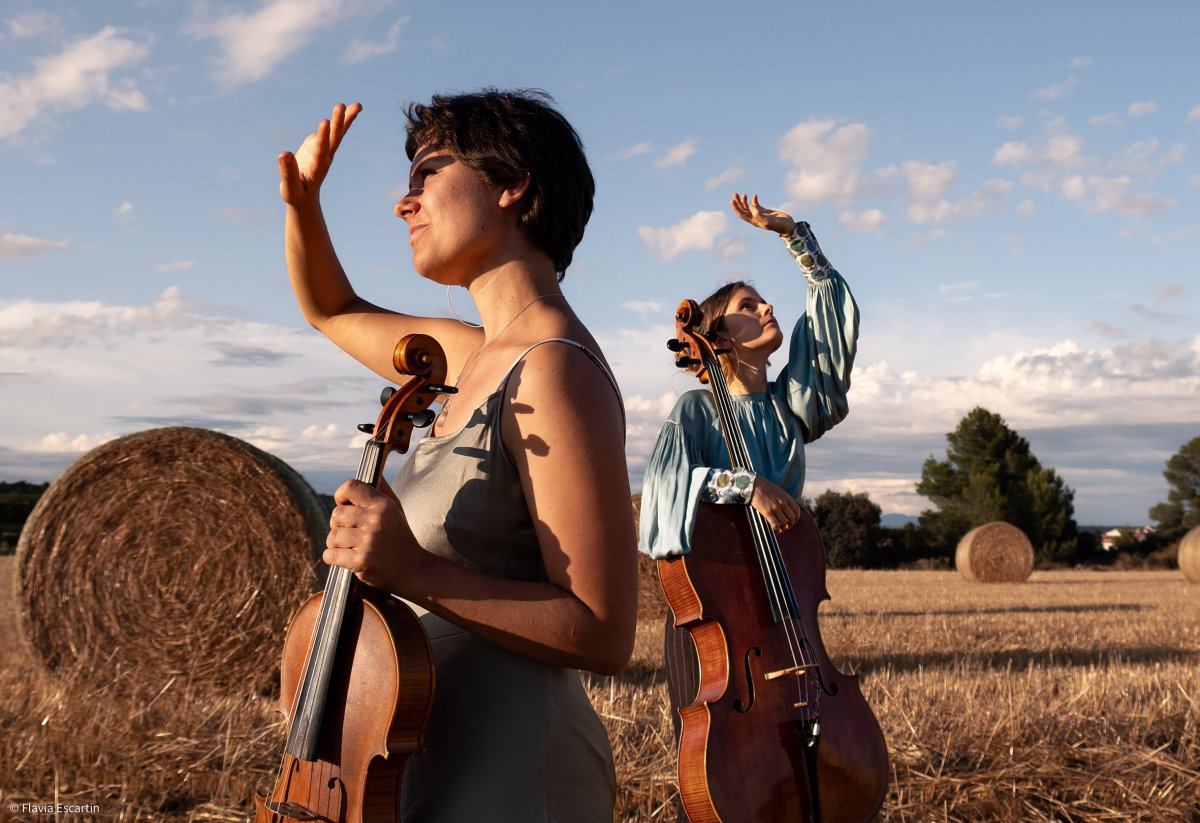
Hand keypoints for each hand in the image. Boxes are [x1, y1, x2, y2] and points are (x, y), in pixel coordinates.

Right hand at [278, 102, 361, 207]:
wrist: (306, 196)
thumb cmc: (296, 194)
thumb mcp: (290, 189)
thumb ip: (288, 173)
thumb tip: (284, 154)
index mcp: (317, 168)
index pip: (321, 151)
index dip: (323, 137)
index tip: (324, 123)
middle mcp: (324, 157)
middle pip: (333, 139)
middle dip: (337, 123)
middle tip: (342, 106)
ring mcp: (324, 150)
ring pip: (337, 133)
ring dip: (345, 119)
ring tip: (358, 105)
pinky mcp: (320, 144)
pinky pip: (332, 130)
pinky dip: (340, 119)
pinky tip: (348, 107)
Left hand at [324, 477, 421, 594]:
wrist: (414, 570)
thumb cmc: (401, 538)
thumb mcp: (397, 510)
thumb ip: (383, 491)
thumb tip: (373, 472)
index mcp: (383, 505)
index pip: (351, 487)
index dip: (341, 494)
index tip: (343, 504)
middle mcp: (376, 521)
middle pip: (336, 514)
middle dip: (337, 524)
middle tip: (348, 532)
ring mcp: (368, 542)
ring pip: (332, 536)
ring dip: (336, 543)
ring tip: (349, 547)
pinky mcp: (361, 561)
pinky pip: (330, 555)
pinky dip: (332, 557)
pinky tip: (345, 558)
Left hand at [731, 193, 795, 235]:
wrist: (787, 225)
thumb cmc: (778, 225)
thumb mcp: (767, 221)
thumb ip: (759, 215)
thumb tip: (751, 207)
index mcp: (753, 221)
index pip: (741, 214)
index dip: (735, 208)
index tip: (732, 200)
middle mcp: (755, 218)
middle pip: (743, 210)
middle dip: (738, 202)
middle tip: (735, 194)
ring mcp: (759, 214)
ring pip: (749, 207)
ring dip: (744, 201)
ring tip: (743, 194)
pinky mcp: (764, 211)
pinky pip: (756, 205)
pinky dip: (754, 200)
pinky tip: (755, 196)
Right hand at [750, 477, 803, 533]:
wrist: (753, 484)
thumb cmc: (764, 487)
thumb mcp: (777, 490)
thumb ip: (783, 498)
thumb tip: (786, 507)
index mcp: (786, 497)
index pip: (796, 509)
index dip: (797, 517)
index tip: (794, 521)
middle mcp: (782, 502)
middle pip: (792, 517)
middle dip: (790, 524)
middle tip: (787, 526)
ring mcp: (775, 507)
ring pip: (784, 522)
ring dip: (783, 528)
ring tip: (780, 529)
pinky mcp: (767, 511)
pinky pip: (775, 524)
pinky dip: (776, 529)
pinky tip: (775, 531)